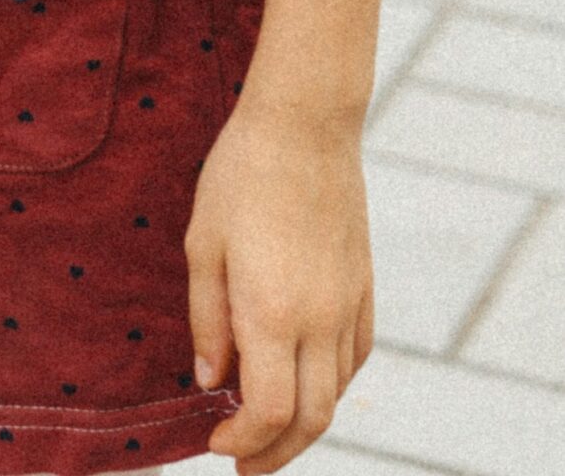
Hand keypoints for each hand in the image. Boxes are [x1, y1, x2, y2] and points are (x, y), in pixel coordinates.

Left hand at [185, 98, 374, 472]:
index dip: (243, 442)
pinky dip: (331, 386)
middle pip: (311, 420)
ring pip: (337, 394)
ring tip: (267, 430)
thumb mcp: (203, 244)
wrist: (305, 125)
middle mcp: (320, 321)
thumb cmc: (241, 176)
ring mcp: (349, 306)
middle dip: (275, 454)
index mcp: (273, 313)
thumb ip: (207, 321)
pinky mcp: (365, 287)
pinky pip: (355, 359)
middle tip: (243, 463)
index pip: (269, 413)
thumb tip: (211, 382)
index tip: (216, 442)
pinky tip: (305, 381)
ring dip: (303, 425)